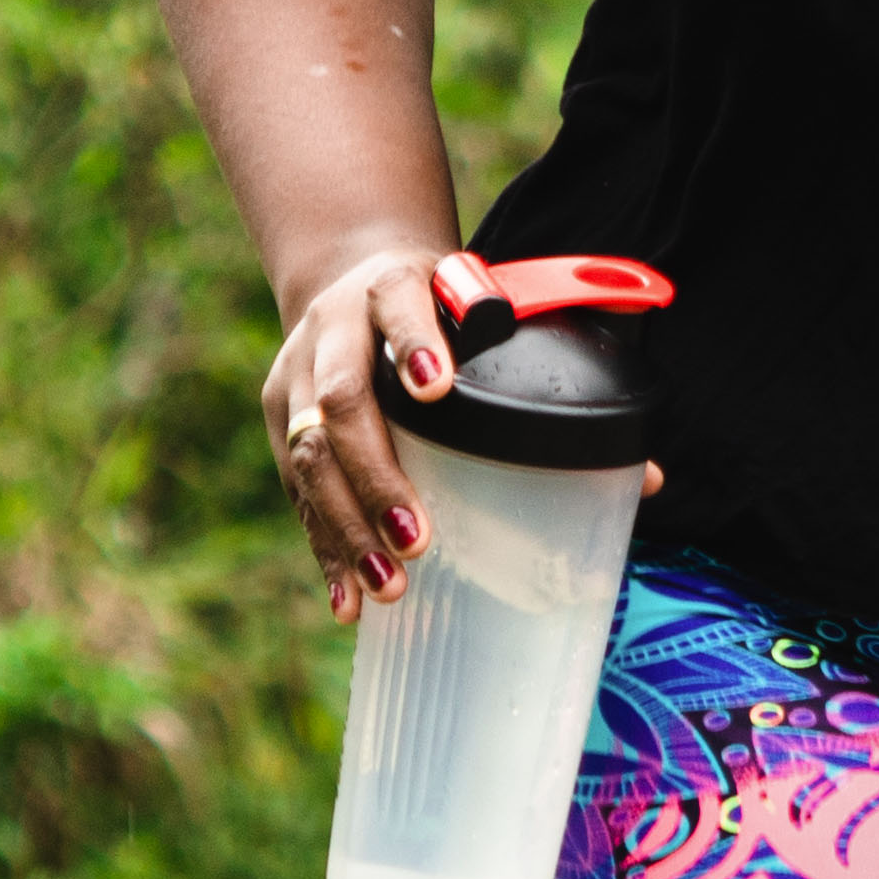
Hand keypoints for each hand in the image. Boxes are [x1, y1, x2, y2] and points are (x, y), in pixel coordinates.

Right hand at [265, 243, 481, 622]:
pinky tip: (347, 601)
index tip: (436, 387)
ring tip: (388, 584)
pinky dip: (325, 548)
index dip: (414, 345)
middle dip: (377, 476)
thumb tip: (600, 433)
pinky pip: (298, 492)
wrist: (347, 277)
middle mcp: (330, 329)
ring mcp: (295, 377)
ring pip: (309, 456)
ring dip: (348, 527)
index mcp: (388, 286)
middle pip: (341, 402)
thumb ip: (509, 335)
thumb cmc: (434, 301)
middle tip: (416, 538)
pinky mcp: (278, 419)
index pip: (398, 308)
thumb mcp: (470, 293)